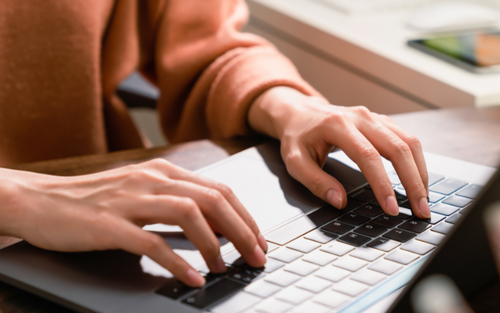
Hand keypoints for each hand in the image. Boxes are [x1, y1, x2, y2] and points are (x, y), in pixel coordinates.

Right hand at [0, 160, 267, 286]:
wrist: (42, 200)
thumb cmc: (95, 199)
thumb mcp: (142, 191)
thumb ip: (177, 201)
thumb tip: (216, 225)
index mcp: (164, 171)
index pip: (219, 190)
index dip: (245, 216)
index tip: (259, 240)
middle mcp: (152, 179)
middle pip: (212, 200)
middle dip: (242, 231)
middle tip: (256, 256)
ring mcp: (131, 199)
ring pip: (189, 214)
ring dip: (214, 244)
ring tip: (225, 267)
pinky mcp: (109, 223)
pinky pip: (151, 242)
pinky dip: (176, 262)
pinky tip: (191, 277)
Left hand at [249, 86, 429, 217]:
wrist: (299, 113)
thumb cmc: (297, 137)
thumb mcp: (295, 162)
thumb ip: (316, 182)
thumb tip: (339, 201)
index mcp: (337, 125)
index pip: (368, 156)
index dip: (383, 184)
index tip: (391, 208)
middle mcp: (360, 117)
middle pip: (397, 148)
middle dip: (413, 182)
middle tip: (420, 210)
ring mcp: (374, 117)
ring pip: (409, 142)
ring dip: (420, 172)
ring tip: (423, 199)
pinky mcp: (381, 121)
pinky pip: (407, 139)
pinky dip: (416, 161)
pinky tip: (418, 180)